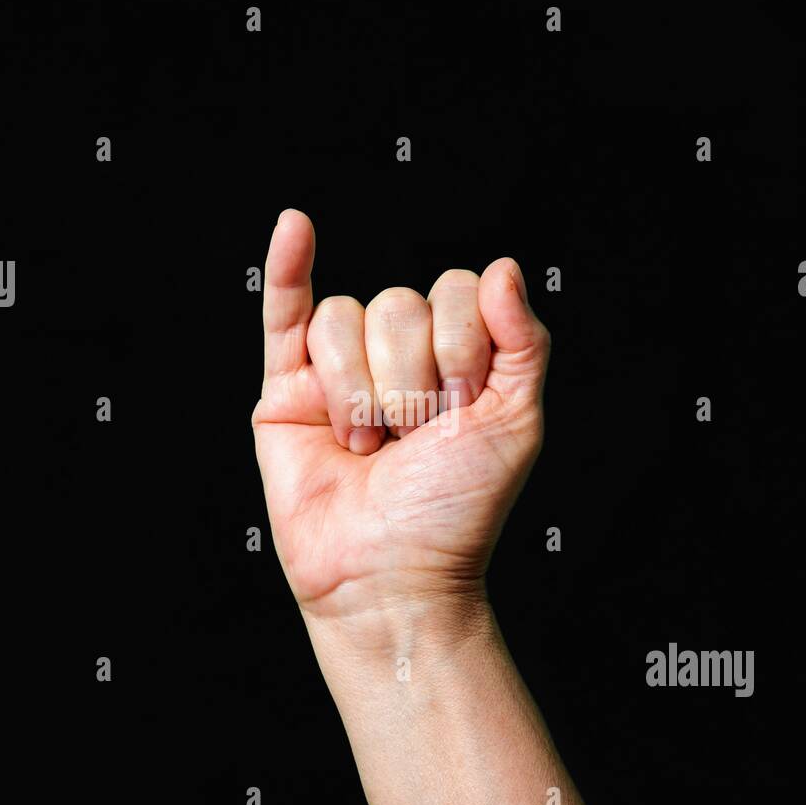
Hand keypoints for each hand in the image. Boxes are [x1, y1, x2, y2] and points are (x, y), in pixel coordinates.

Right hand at [252, 210, 550, 628]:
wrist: (391, 577)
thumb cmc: (454, 513)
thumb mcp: (515, 423)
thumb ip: (523, 342)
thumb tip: (505, 267)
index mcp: (454, 359)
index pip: (456, 294)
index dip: (460, 348)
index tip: (460, 412)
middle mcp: (398, 358)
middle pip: (397, 305)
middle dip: (410, 378)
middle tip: (411, 437)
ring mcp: (338, 371)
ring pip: (343, 319)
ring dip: (362, 389)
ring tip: (368, 445)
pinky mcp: (285, 393)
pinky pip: (283, 314)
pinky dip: (286, 267)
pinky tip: (296, 228)